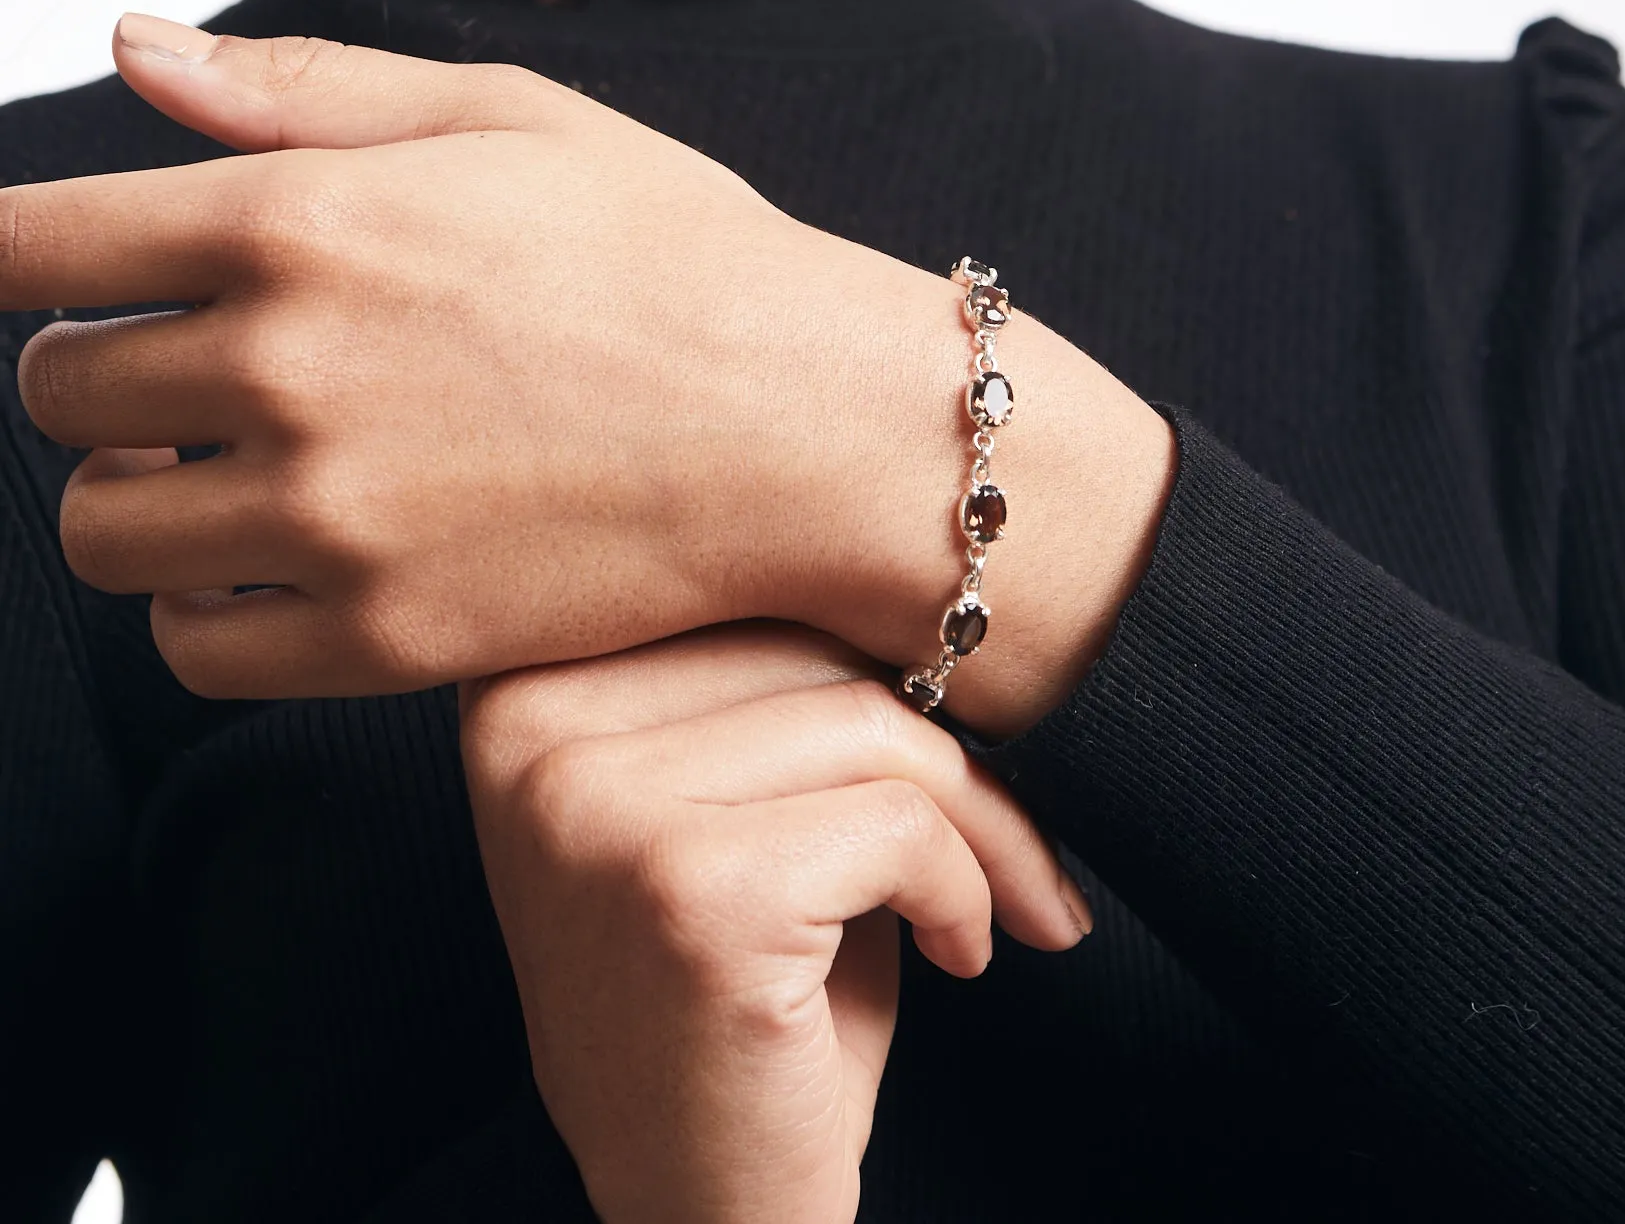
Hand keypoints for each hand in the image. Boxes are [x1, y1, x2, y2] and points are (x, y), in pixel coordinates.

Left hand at [4, 16, 1174, 731]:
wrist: (810, 426)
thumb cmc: (681, 260)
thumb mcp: (509, 119)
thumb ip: (301, 90)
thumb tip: (131, 46)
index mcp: (302, 223)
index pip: (30, 244)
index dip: (9, 253)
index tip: (37, 268)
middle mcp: (287, 375)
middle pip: (53, 392)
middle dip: (103, 370)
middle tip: (202, 365)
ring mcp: (332, 522)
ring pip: (101, 531)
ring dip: (142, 494)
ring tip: (243, 469)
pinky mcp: (383, 642)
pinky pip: (191, 646)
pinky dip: (207, 605)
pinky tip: (290, 559)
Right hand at [460, 622, 1091, 1223]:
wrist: (708, 1217)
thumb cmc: (740, 999)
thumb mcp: (726, 802)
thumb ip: (772, 671)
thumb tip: (928, 552)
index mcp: (520, 682)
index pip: (736, 573)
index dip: (865, 635)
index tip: (953, 698)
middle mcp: (528, 729)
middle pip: (807, 638)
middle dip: (949, 735)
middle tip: (1018, 839)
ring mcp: (594, 805)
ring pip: (871, 726)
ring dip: (983, 820)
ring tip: (998, 902)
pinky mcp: (690, 888)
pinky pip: (896, 824)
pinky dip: (968, 886)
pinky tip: (960, 954)